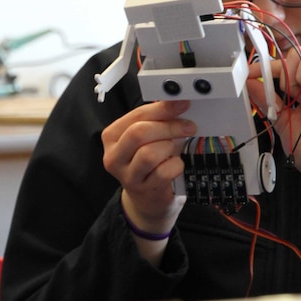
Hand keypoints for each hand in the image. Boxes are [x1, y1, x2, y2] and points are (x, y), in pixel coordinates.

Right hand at [101, 100, 195, 236]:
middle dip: (168, 127)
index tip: (182, 104)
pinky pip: (164, 172)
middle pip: (139, 133)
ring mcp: (127, 176)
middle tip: (188, 126)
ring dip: (169, 148)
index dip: (162, 109)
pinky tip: (175, 165)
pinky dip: (176, 165)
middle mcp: (114, 156)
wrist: (148, 199)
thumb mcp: (147, 138)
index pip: (136, 116)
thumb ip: (155, 119)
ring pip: (150, 153)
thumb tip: (175, 101)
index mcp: (112, 137)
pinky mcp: (144, 190)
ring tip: (174, 149)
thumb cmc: (148, 163)